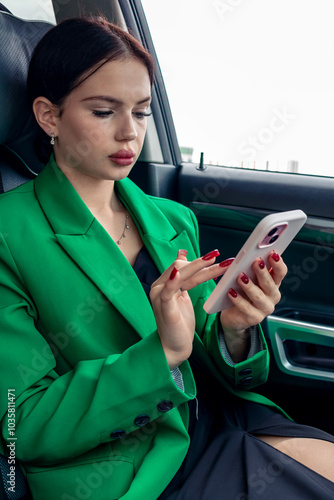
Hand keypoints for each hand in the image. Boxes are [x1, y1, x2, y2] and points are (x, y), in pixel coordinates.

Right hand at [150, 249, 226, 368]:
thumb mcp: (182, 296)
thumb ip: (184, 278)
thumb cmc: (179, 323)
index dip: (200, 262)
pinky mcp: (164, 307)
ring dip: (201, 268)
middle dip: (203, 262)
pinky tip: (179, 273)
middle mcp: (158, 286)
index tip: (218, 257)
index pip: (183, 267)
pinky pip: (168, 291)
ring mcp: (160, 296)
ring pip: (181, 276)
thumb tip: (182, 255)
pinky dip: (173, 281)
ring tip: (219, 262)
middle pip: (183, 268)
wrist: (174, 347)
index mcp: (163, 283)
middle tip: (222, 256)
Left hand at [220, 251, 286, 361]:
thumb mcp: (248, 279)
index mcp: (273, 283)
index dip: (278, 263)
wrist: (234, 316)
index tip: (272, 253)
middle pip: (270, 284)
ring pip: (259, 296)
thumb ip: (250, 269)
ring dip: (250, 286)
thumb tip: (248, 256)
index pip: (281, 272)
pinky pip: (246, 308)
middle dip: (263, 272)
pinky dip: (238, 299)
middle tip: (256, 262)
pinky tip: (231, 292)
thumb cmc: (242, 293)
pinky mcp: (255, 318)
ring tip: (240, 277)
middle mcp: (272, 296)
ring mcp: (265, 308)